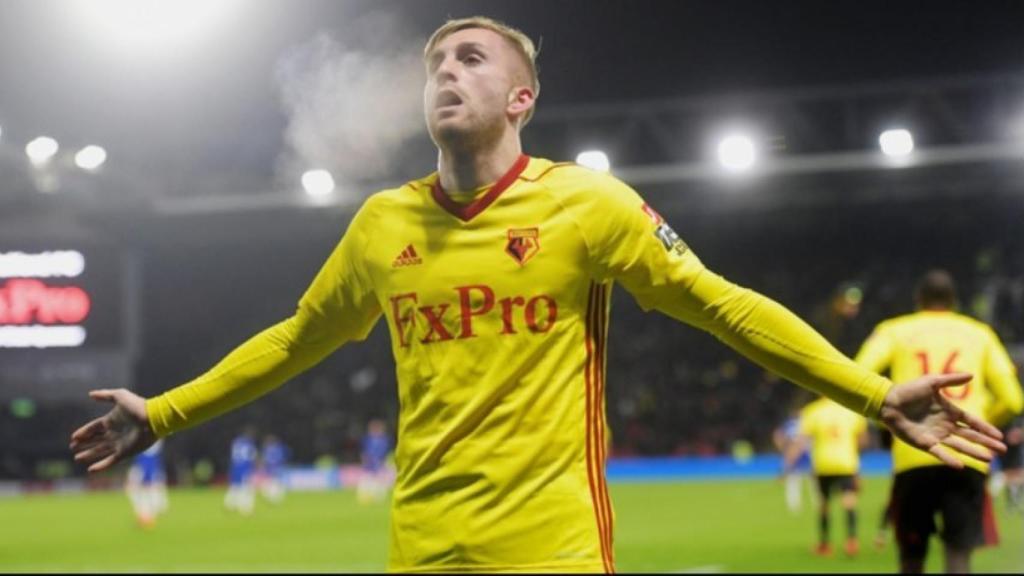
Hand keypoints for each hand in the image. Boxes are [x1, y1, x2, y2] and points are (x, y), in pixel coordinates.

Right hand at [69, 388, 156, 472]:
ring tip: (77, 458)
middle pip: (95, 440)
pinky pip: (110, 461)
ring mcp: (119, 444)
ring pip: (100, 451)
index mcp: (111, 420)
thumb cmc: (137, 406)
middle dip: (84, 444)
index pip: (93, 428)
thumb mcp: (120, 395)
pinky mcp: (125, 452)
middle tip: (72, 447)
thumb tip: (90, 394)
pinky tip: (90, 469)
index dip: (84, 432)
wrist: (152, 418)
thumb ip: (105, 395)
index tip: (73, 437)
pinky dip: (100, 466)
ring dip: (88, 455)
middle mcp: (114, 433)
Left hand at [879, 373, 1005, 467]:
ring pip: (959, 445)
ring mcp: (935, 435)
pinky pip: (939, 452)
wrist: (887, 401)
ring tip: (989, 458)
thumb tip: (972, 375)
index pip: (972, 422)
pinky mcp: (924, 443)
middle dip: (986, 443)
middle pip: (970, 436)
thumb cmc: (908, 390)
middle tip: (1002, 450)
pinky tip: (961, 465)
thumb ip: (951, 380)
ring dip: (974, 452)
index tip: (999, 436)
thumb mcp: (932, 382)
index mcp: (949, 412)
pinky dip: (949, 459)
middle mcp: (945, 425)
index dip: (985, 428)